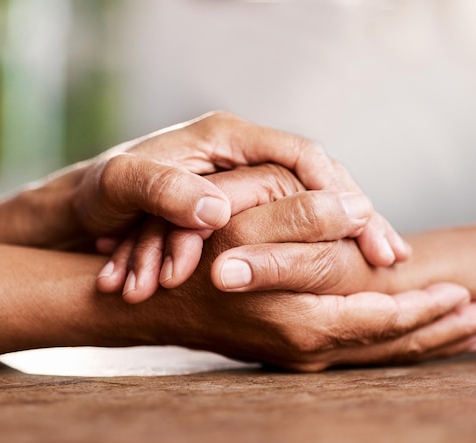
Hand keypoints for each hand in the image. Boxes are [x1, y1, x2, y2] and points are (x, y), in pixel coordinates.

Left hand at [88, 112, 407, 301]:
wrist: (83, 210)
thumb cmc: (101, 194)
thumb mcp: (122, 188)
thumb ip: (164, 193)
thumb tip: (218, 211)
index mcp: (226, 138)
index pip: (301, 155)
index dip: (337, 191)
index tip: (366, 228)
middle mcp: (244, 156)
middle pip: (318, 180)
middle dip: (356, 218)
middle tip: (392, 257)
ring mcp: (246, 183)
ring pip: (311, 204)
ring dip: (344, 237)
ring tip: (381, 268)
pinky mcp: (243, 209)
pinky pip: (291, 225)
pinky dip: (317, 248)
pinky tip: (339, 271)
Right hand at [136, 181, 475, 370]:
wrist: (150, 303)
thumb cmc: (189, 262)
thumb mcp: (243, 230)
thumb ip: (304, 220)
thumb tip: (357, 211)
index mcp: (303, 319)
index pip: (385, 319)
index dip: (428, 307)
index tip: (465, 292)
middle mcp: (305, 347)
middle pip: (388, 347)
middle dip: (439, 333)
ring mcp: (296, 354)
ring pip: (374, 354)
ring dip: (421, 343)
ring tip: (461, 336)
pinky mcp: (287, 349)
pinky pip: (354, 352)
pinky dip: (388, 346)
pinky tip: (401, 338)